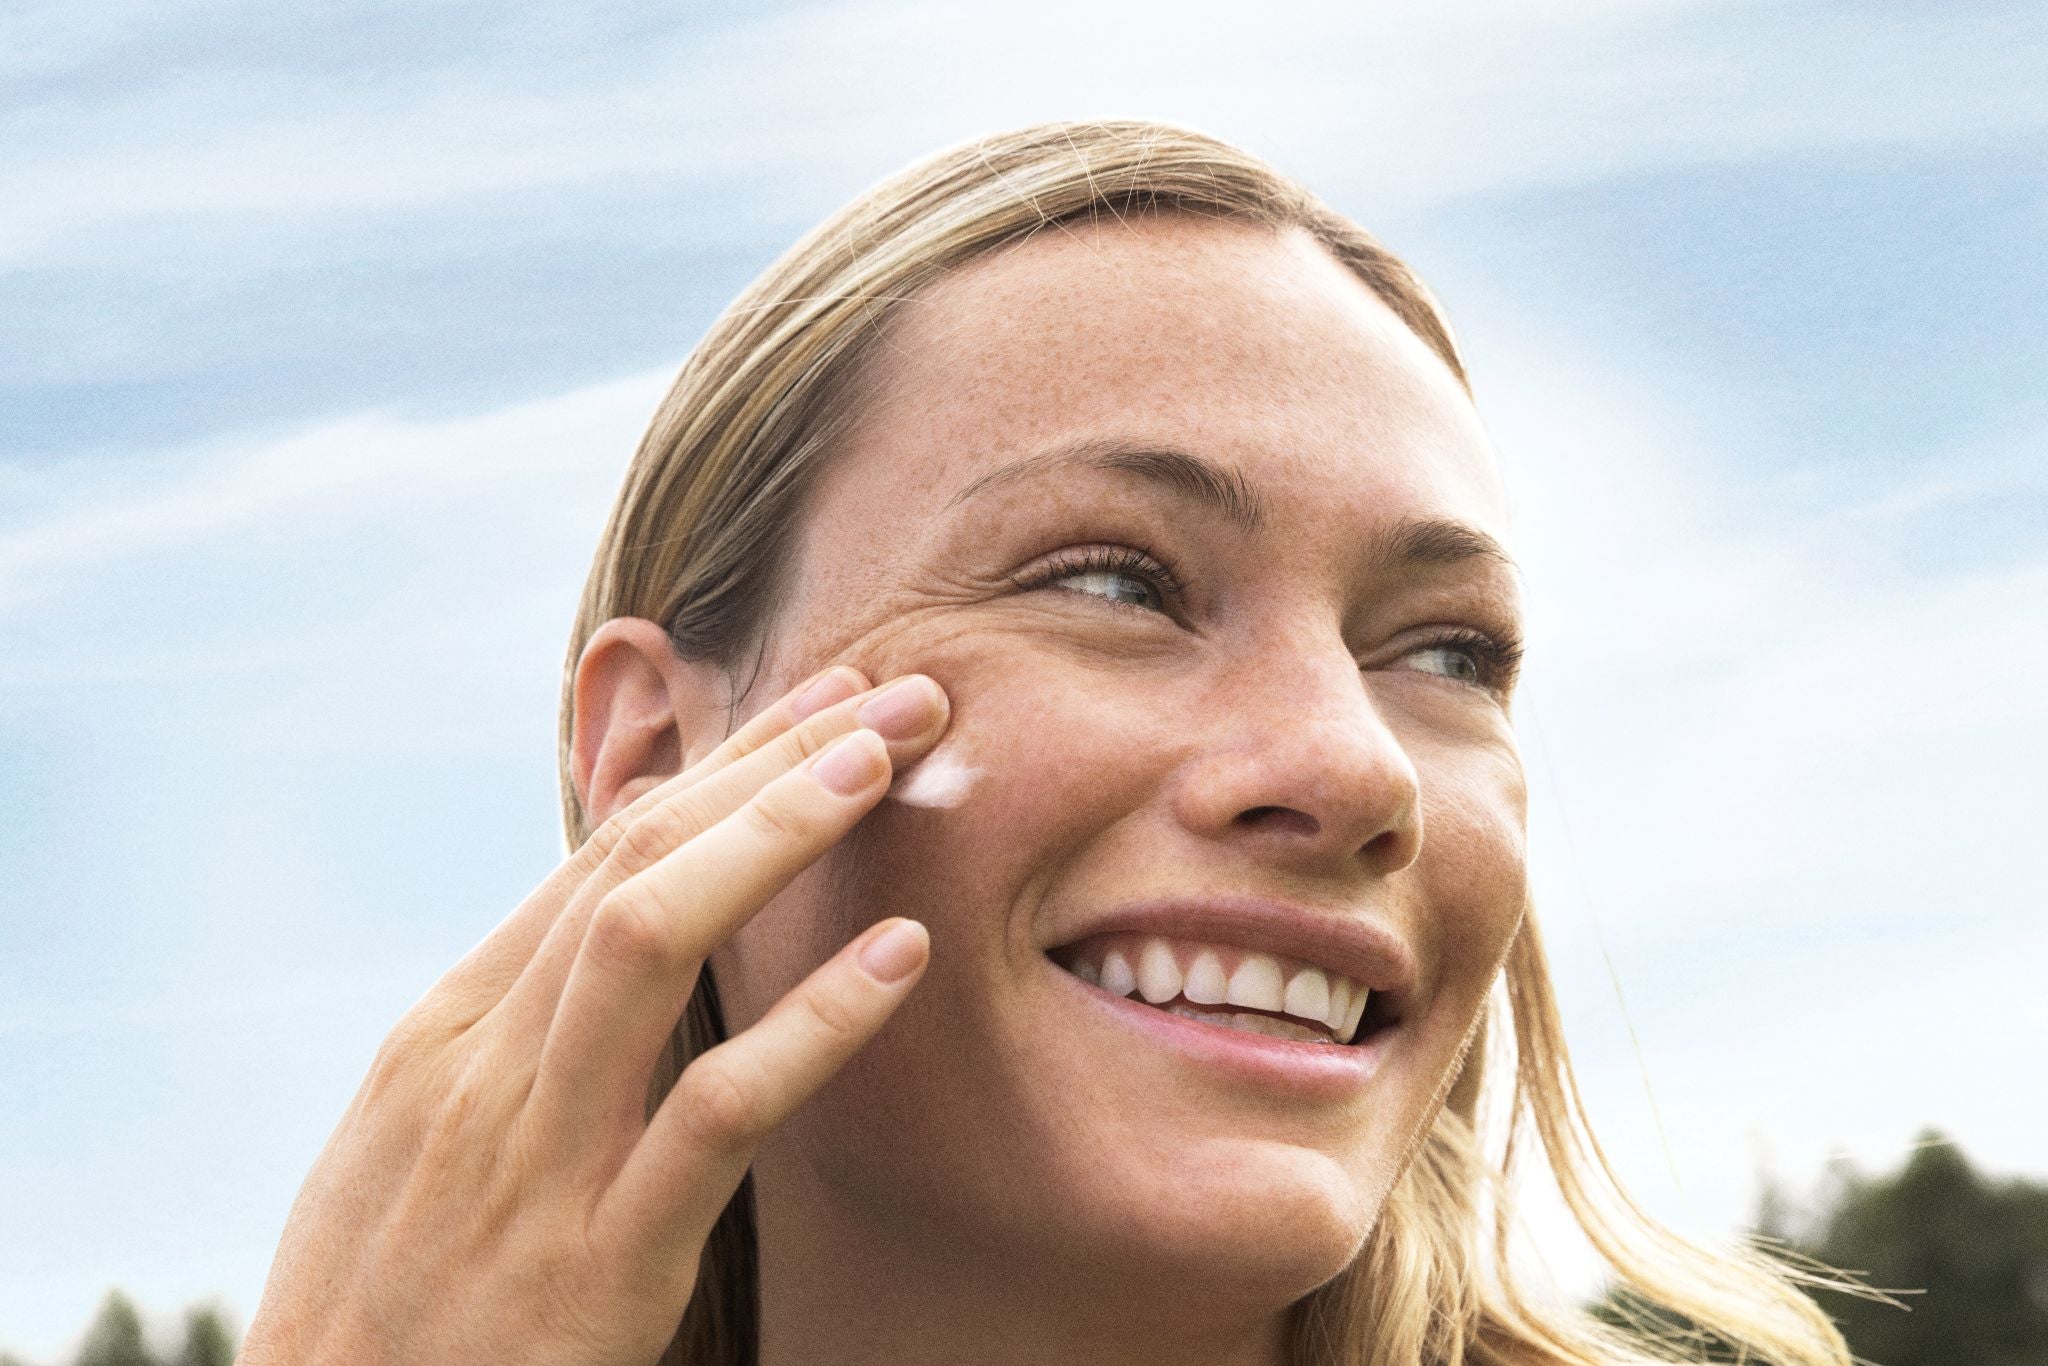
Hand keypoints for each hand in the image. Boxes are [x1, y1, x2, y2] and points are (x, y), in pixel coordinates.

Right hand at [238, 667, 948, 1365]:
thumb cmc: (388, 1297)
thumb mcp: (425, 1135)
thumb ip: (520, 1019)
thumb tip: (616, 897)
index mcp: (448, 1027)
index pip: (605, 854)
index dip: (725, 767)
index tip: (822, 704)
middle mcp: (484, 1062)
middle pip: (637, 864)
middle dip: (769, 763)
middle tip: (894, 692)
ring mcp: (536, 1154)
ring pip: (654, 944)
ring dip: (777, 839)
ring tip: (885, 766)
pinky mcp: (601, 1259)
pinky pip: (716, 1114)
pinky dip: (811, 1025)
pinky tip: (897, 958)